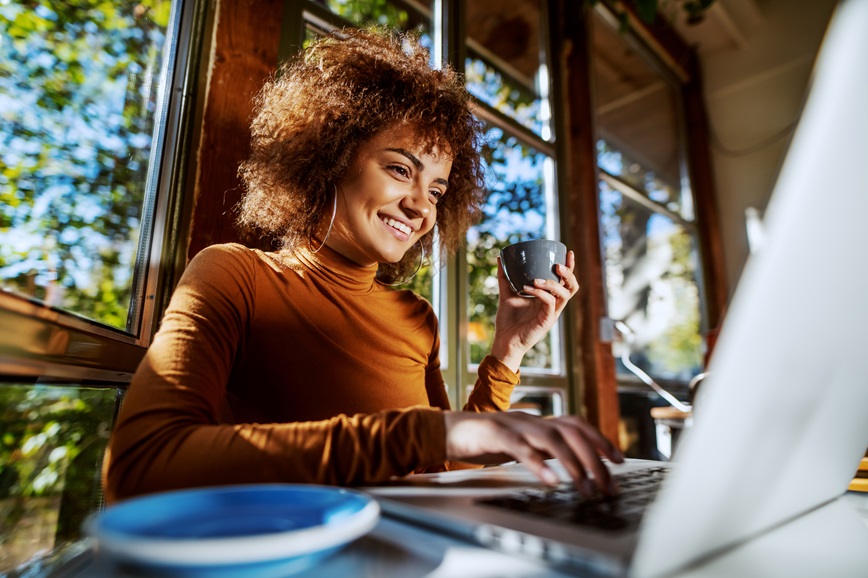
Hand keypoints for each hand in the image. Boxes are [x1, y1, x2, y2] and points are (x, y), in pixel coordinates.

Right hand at [443, 411, 622, 494]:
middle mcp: (530, 420)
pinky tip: (552, 482)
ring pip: (552, 439)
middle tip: (607, 485)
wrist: (444, 430)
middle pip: (571, 431)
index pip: (577, 424)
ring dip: (574, 465)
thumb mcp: (520, 444)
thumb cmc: (483, 441)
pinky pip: (521, 449)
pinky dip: (539, 465)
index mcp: (538, 421)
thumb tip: (572, 463)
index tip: (619, 460)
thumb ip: (542, 448)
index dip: (600, 439)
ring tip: (586, 488)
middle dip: (595, 458)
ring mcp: (513, 425)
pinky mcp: (494, 434)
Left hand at [490, 250, 578, 371]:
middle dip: (569, 273)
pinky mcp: (546, 321)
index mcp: (547, 297)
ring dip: (553, 283)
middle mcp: (553, 304)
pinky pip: (550, 303)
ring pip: (565, 294)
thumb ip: (505, 277)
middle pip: (572, 286)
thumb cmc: (508, 320)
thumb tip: (499, 259)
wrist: (504, 340)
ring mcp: (551, 313)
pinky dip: (540, 293)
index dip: (569, 267)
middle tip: (557, 265)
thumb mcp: (506, 294)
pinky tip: (527, 287)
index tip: (568, 252)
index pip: (564, 280)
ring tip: (536, 278)